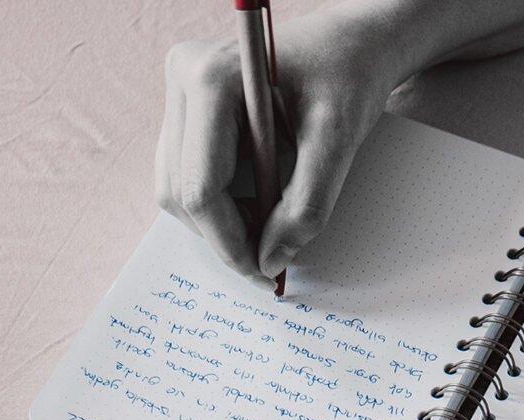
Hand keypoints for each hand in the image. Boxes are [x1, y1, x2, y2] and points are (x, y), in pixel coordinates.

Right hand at [155, 8, 408, 285]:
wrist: (347, 44)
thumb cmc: (346, 76)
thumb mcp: (338, 141)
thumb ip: (307, 207)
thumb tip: (269, 261)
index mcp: (211, 78)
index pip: (201, 189)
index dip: (231, 243)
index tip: (266, 272)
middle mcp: (183, 77)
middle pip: (181, 194)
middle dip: (224, 235)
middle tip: (272, 255)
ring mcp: (179, 92)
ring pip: (176, 190)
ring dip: (219, 222)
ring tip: (268, 221)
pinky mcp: (186, 109)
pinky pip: (184, 176)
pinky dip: (217, 204)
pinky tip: (255, 201)